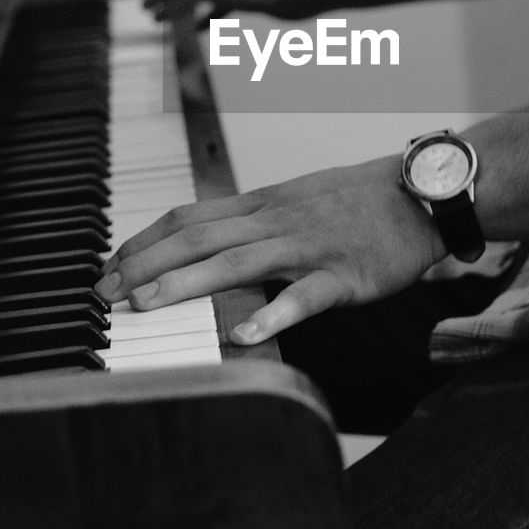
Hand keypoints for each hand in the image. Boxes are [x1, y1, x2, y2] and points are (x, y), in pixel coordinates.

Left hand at [94, 156, 442, 342]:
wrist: (422, 192)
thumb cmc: (361, 200)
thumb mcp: (297, 198)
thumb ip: (254, 219)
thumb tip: (209, 239)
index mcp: (262, 204)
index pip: (188, 217)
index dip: (143, 240)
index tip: (108, 264)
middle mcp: (275, 220)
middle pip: (198, 238)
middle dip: (144, 263)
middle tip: (105, 292)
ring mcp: (308, 246)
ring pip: (237, 262)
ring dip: (186, 283)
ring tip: (146, 304)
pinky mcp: (343, 275)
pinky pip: (303, 296)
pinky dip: (271, 315)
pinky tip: (242, 337)